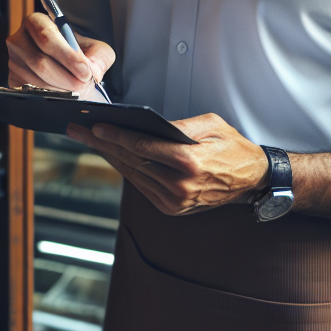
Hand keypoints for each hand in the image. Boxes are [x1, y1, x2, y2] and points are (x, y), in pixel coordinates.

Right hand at [7, 12, 115, 98]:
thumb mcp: (96, 49)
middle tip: (84, 84)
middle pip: (40, 62)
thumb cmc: (78, 55)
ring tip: (77, 89)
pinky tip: (63, 93)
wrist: (67, 69)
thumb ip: (100, 56)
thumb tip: (92, 70)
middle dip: (67, 77)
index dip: (67, 56)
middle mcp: (19, 39)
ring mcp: (13, 61)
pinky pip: (31, 92)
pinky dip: (51, 96)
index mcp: (36, 22)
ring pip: (37, 80)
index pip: (47, 36)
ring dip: (61, 89)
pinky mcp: (12, 79)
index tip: (85, 71)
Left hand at [66, 112, 269, 215]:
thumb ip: (177, 125)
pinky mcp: (171, 207)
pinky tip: (110, 153)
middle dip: (101, 143)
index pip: (143, 147)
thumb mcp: (210, 125)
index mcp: (190, 163)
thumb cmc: (233, 148)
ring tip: (87, 138)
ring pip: (132, 173)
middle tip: (78, 129)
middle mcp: (180, 186)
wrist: (252, 181)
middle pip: (131, 160)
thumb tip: (144, 123)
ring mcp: (174, 201)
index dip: (116, 136)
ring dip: (108, 155)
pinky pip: (140, 184)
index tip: (96, 126)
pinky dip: (124, 168)